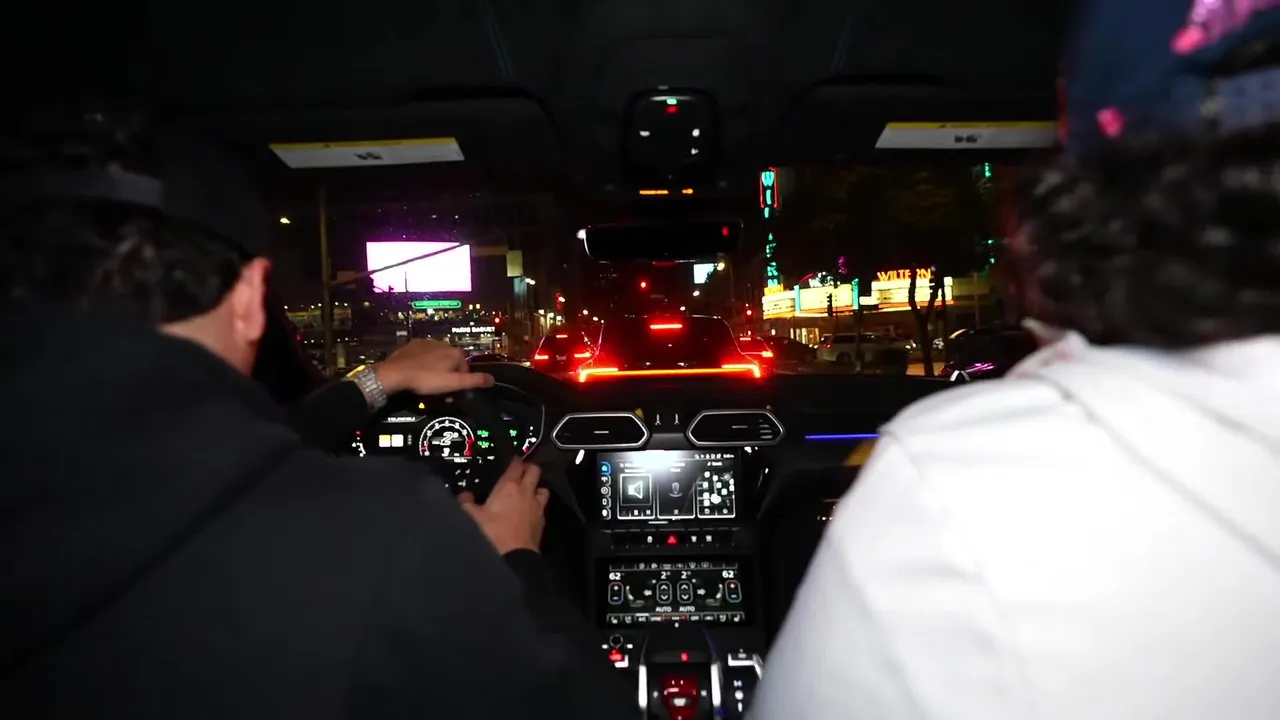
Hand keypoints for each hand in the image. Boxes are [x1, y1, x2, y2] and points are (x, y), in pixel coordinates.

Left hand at [374, 339, 493, 395]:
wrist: (396, 373)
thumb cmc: (426, 380)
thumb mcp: (453, 384)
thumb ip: (474, 381)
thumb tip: (492, 379)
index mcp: (455, 352)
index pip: (465, 369)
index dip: (459, 384)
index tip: (451, 394)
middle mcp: (443, 343)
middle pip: (452, 363)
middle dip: (448, 377)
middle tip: (439, 392)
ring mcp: (427, 343)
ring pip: (438, 359)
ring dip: (436, 370)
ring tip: (427, 384)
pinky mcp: (412, 345)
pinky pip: (423, 355)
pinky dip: (423, 363)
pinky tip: (417, 373)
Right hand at [458, 460, 550, 554]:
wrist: (513, 558)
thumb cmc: (492, 534)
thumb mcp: (471, 517)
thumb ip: (466, 502)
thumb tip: (464, 495)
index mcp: (509, 486)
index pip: (516, 465)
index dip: (515, 460)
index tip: (513, 459)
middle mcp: (526, 493)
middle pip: (534, 471)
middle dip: (529, 468)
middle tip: (521, 471)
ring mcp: (537, 507)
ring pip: (542, 488)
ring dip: (536, 487)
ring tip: (528, 491)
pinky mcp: (541, 522)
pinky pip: (542, 508)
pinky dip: (537, 506)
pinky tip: (529, 512)